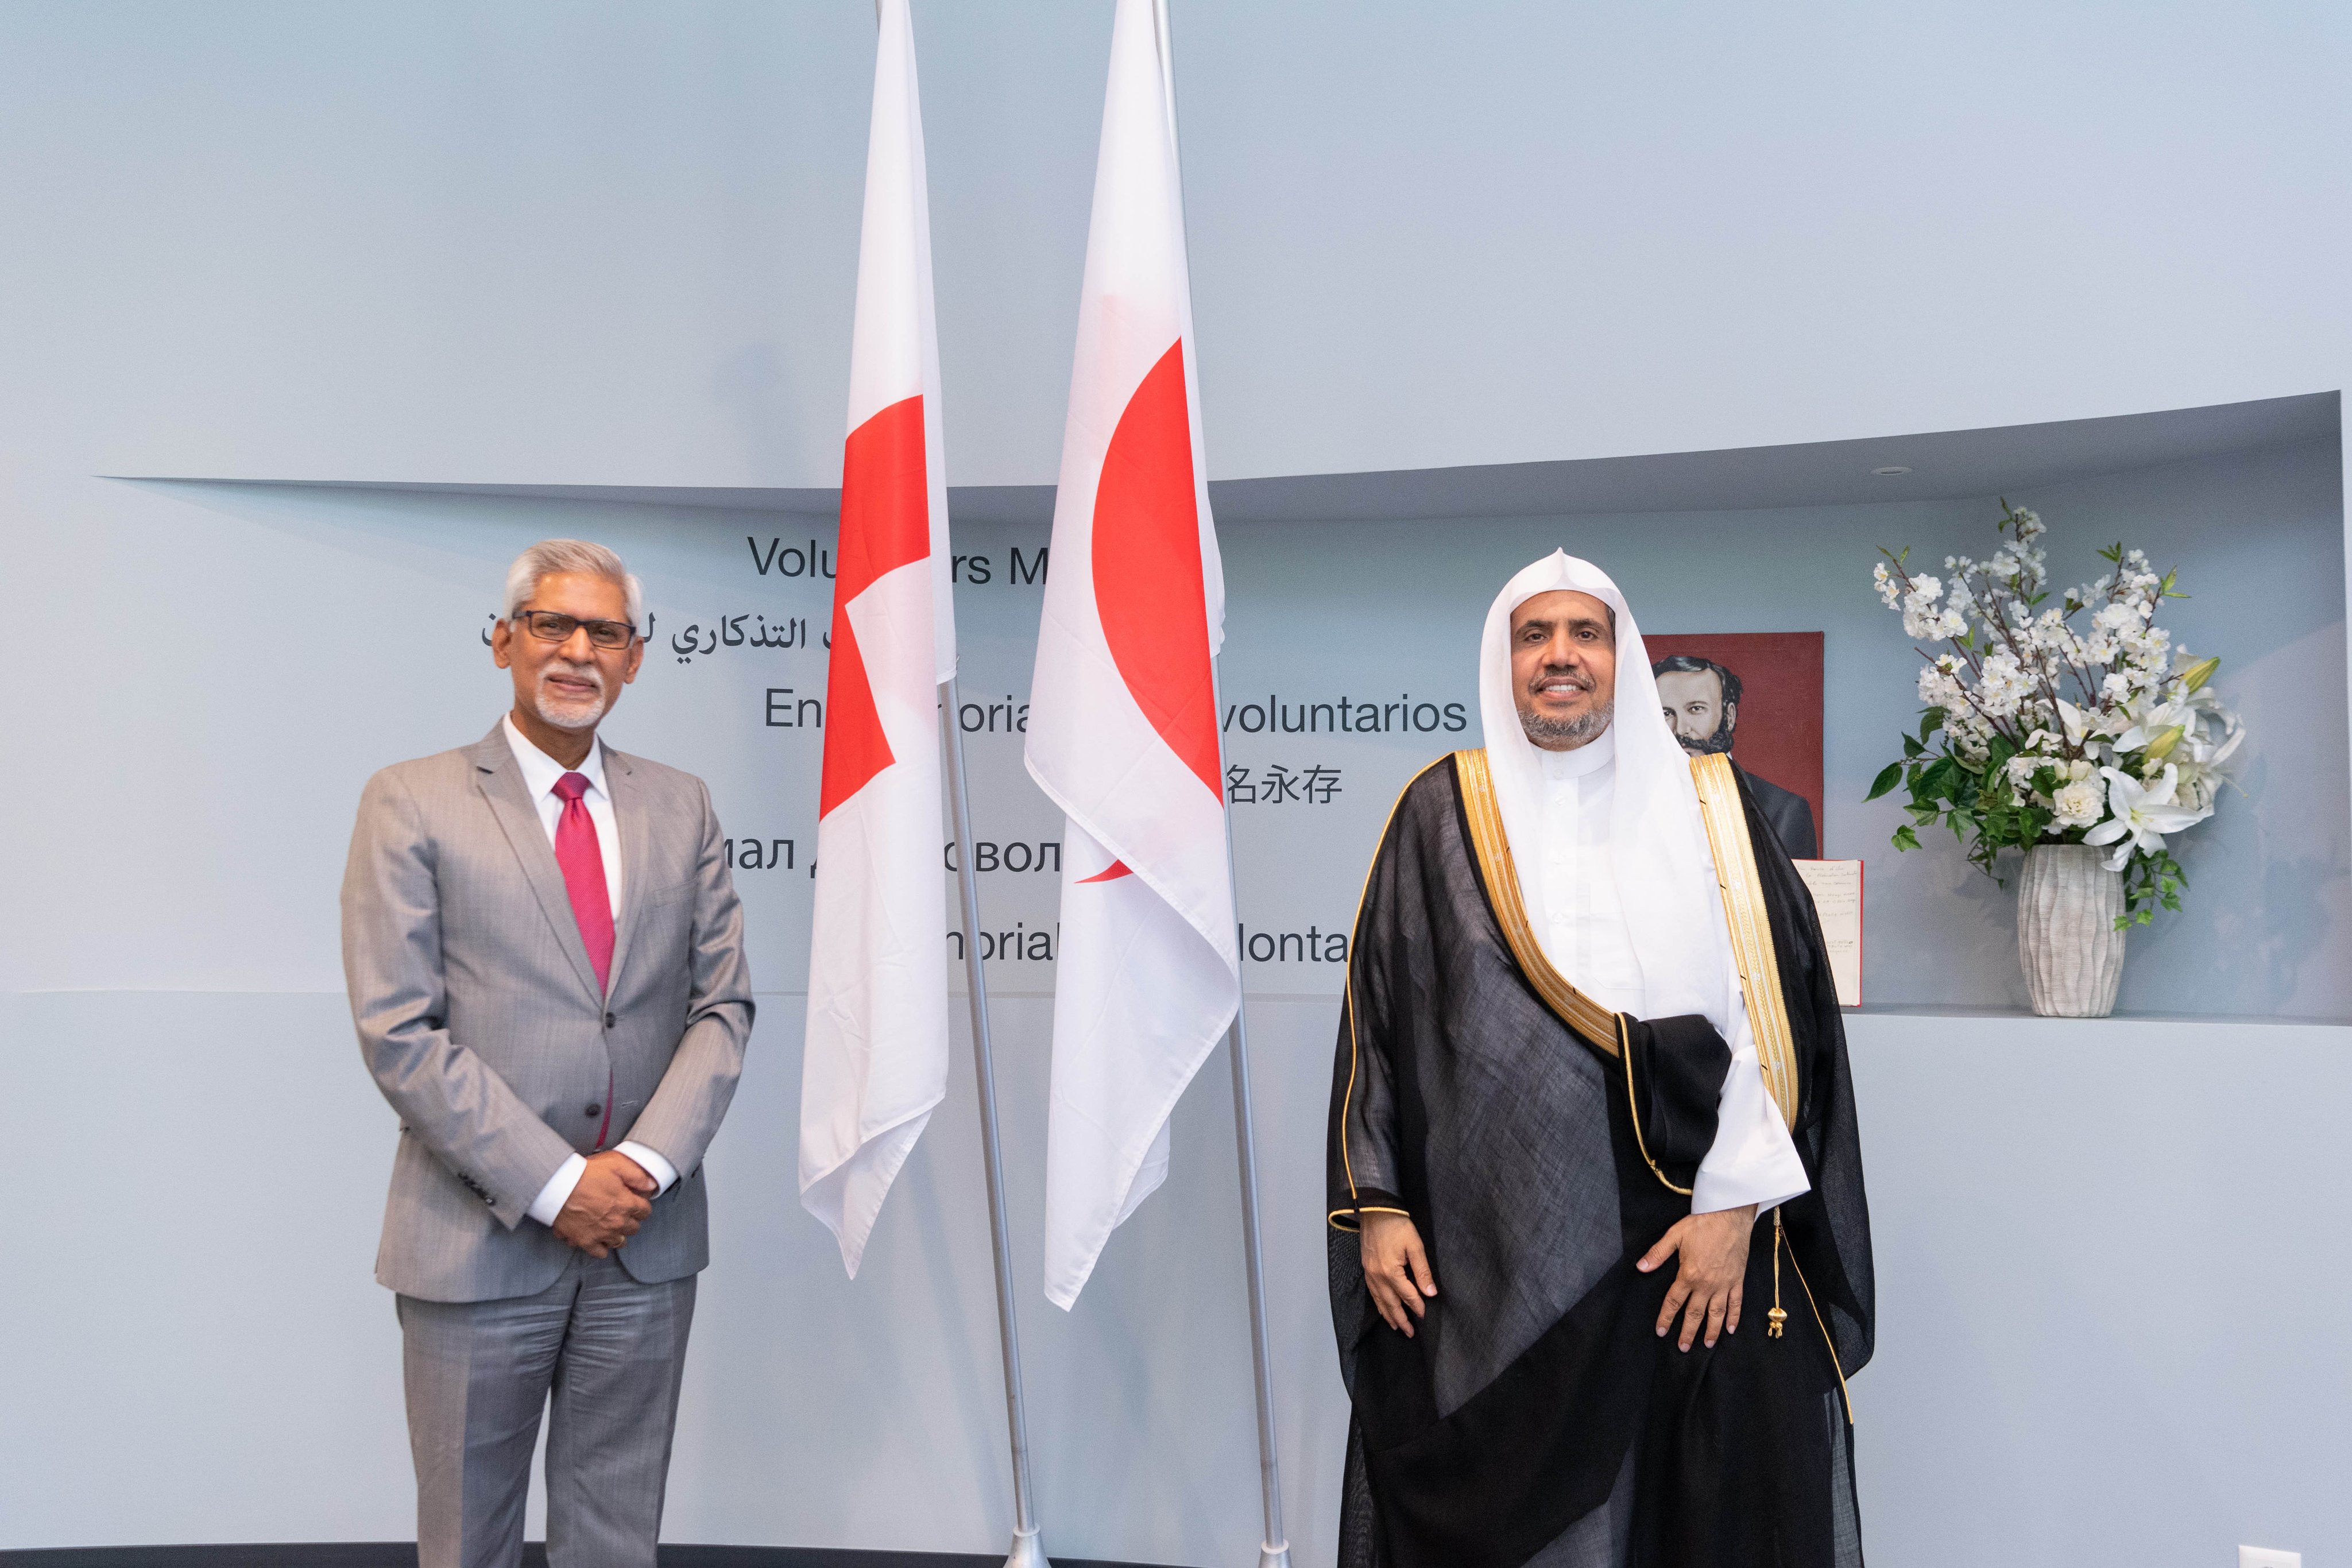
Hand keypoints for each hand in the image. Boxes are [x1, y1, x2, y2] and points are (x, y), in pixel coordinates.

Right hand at [552, 1151, 656, 1257]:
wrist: (558, 1186)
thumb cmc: (585, 1173)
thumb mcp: (615, 1164)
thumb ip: (637, 1175)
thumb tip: (651, 1185)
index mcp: (626, 1204)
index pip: (645, 1211)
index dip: (641, 1205)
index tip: (636, 1202)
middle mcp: (617, 1222)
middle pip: (634, 1228)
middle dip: (631, 1220)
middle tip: (623, 1212)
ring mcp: (602, 1234)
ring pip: (620, 1241)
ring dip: (619, 1234)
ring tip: (612, 1226)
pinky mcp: (585, 1241)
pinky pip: (600, 1252)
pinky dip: (602, 1247)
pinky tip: (599, 1238)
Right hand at [1360, 1211, 1436, 1336]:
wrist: (1376, 1210)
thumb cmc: (1397, 1225)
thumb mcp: (1415, 1246)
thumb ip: (1423, 1271)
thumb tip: (1430, 1293)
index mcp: (1391, 1271)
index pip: (1407, 1295)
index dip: (1416, 1307)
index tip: (1424, 1316)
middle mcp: (1377, 1276)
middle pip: (1391, 1303)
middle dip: (1401, 1319)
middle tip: (1409, 1333)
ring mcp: (1369, 1272)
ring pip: (1379, 1300)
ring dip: (1388, 1314)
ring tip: (1395, 1326)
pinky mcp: (1366, 1268)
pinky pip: (1372, 1291)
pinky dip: (1378, 1303)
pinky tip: (1382, 1307)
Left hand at [1638, 1203, 1757, 1350]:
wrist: (1730, 1216)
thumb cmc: (1702, 1223)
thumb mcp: (1674, 1235)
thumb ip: (1657, 1253)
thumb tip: (1641, 1268)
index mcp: (1688, 1275)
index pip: (1674, 1302)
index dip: (1666, 1318)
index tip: (1661, 1332)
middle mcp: (1706, 1284)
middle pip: (1695, 1314)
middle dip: (1688, 1332)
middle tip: (1683, 1348)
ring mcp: (1724, 1284)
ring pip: (1716, 1314)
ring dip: (1711, 1331)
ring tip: (1706, 1345)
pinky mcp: (1738, 1281)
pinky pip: (1736, 1304)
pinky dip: (1734, 1317)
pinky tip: (1730, 1329)